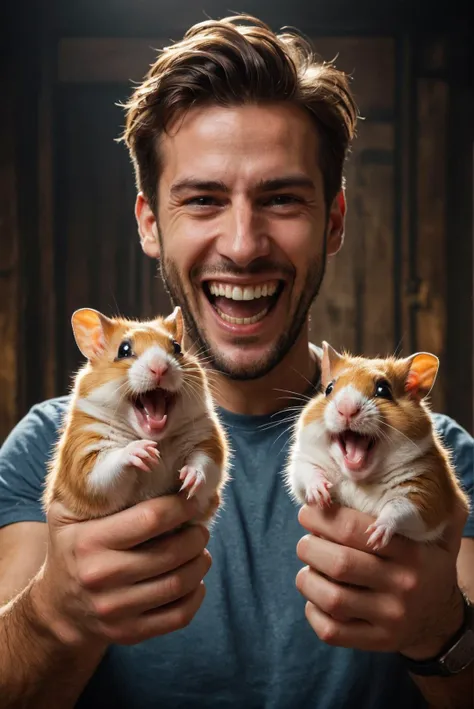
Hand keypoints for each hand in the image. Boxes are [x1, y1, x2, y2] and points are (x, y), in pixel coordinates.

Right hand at [31, 494, 209, 646]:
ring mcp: (116, 609)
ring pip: (178, 584)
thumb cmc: (71, 546)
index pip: (151, 519)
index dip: (181, 506)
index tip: (192, 500)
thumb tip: (142, 454)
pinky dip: (196, 596)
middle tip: (201, 527)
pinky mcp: (129, 633)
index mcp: (89, 541)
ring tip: (200, 550)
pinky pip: (177, 617)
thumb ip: (93, 485)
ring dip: (200, 563)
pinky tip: (195, 581)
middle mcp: (101, 577)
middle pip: (171, 553)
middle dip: (197, 535)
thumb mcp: (66, 512)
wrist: (57, 607)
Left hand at [296, 503, 466, 657]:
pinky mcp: (376, 642)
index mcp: (411, 553)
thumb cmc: (425, 565)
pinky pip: (332, 631)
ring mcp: (390, 618)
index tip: (308, 512)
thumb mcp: (436, 535)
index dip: (322, 518)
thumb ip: (420, 508)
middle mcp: (402, 585)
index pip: (355, 530)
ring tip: (307, 570)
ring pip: (331, 598)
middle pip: (339, 563)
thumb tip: (409, 471)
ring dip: (307, 580)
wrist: (441, 619)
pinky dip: (313, 612)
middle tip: (305, 542)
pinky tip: (315, 598)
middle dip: (310, 547)